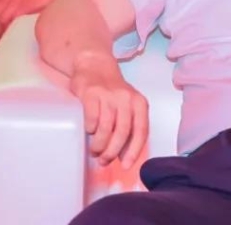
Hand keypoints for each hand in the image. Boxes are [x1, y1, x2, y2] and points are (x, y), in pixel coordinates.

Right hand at [70, 52, 148, 168]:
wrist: (94, 65)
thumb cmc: (112, 93)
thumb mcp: (126, 106)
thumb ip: (128, 127)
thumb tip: (123, 158)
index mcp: (139, 103)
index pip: (141, 131)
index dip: (134, 151)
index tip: (126, 166)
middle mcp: (126, 98)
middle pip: (122, 132)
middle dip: (112, 152)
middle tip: (104, 161)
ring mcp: (108, 95)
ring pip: (106, 128)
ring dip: (99, 144)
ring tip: (95, 150)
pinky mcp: (91, 93)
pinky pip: (92, 118)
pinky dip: (90, 129)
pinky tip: (89, 131)